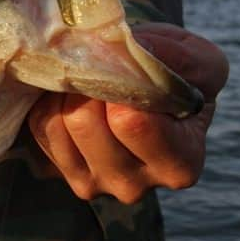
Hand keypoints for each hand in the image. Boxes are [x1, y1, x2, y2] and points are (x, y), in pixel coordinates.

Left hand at [27, 23, 227, 203]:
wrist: (149, 90)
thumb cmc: (177, 77)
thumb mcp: (198, 61)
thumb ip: (177, 59)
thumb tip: (127, 56)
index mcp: (179, 164)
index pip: (131, 123)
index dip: (120, 84)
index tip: (127, 66)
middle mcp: (136, 185)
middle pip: (85, 124)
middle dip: (90, 85)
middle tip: (103, 69)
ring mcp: (95, 183)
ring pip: (60, 125)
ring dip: (69, 92)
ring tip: (92, 82)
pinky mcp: (62, 171)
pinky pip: (42, 126)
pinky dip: (52, 102)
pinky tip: (74, 97)